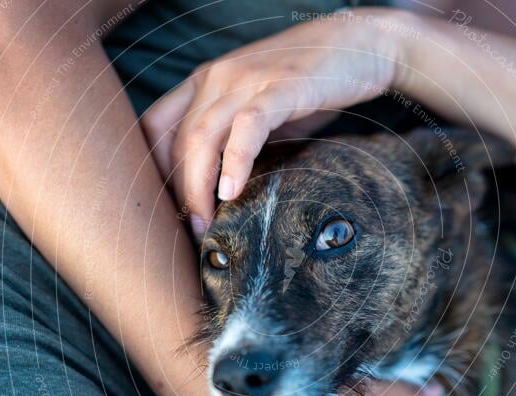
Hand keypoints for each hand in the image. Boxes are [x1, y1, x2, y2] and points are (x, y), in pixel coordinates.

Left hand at [141, 8, 410, 236]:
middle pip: (177, 139)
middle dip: (179, 191)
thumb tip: (223, 193)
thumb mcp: (262, 110)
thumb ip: (237, 139)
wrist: (361, 44)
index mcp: (207, 81)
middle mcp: (218, 77)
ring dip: (198, 186)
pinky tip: (232, 191)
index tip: (169, 207)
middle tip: (191, 230)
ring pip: (203, 136)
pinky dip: (235, 161)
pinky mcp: (281, 88)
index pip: (157, 126)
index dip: (154, 170)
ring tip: (205, 223)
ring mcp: (248, 80)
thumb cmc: (311, 84)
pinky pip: (247, 127)